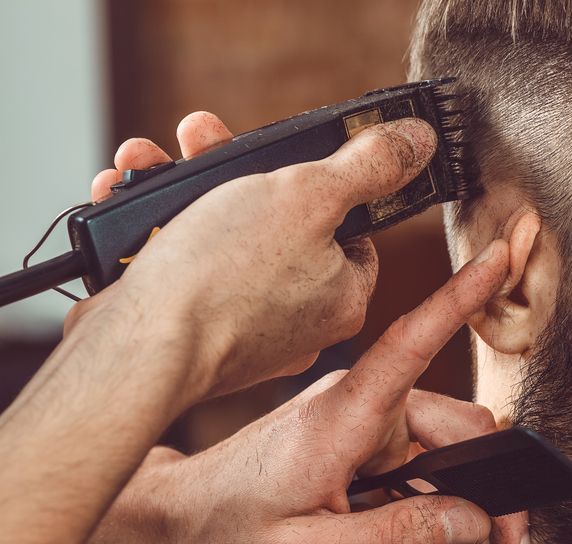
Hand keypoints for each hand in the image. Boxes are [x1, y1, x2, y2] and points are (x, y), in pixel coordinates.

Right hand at [71, 110, 439, 400]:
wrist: (136, 349)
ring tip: (148, 162)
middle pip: (280, 224)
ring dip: (183, 188)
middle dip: (232, 171)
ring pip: (222, 237)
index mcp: (343, 295)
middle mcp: (298, 320)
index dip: (321, 183)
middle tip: (201, 138)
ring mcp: (242, 328)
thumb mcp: (311, 195)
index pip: (353, 228)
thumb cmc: (226, 277)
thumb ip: (368, 165)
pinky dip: (154, 227)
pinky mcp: (189, 330)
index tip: (286, 159)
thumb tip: (418, 142)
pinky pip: (182, 265)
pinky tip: (125, 202)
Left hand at [81, 235, 511, 543]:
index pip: (410, 344)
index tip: (495, 258)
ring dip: (462, 488)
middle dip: (487, 478)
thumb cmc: (226, 535)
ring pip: (441, 441)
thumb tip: (471, 518)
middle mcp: (356, 404)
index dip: (458, 298)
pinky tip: (425, 522)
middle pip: (453, 423)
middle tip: (506, 542)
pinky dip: (434, 488)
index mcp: (341, 418)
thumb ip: (396, 535)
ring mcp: (358, 418)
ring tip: (467, 541)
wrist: (177, 523)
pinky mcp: (356, 435)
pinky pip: (417, 452)